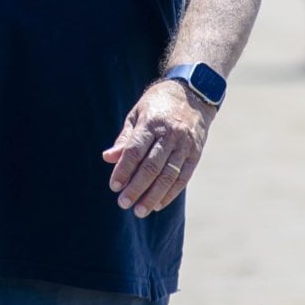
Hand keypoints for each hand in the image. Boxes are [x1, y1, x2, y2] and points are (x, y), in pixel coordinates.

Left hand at [102, 80, 214, 218]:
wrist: (194, 94)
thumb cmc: (158, 104)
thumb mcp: (137, 114)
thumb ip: (124, 138)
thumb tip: (108, 158)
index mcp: (151, 122)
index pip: (135, 150)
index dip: (124, 170)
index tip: (114, 186)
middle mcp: (170, 134)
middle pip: (151, 166)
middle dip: (136, 187)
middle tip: (123, 203)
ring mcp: (185, 144)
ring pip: (168, 175)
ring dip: (153, 196)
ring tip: (140, 210)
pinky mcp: (196, 153)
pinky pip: (183, 177)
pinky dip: (170, 193)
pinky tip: (158, 204)